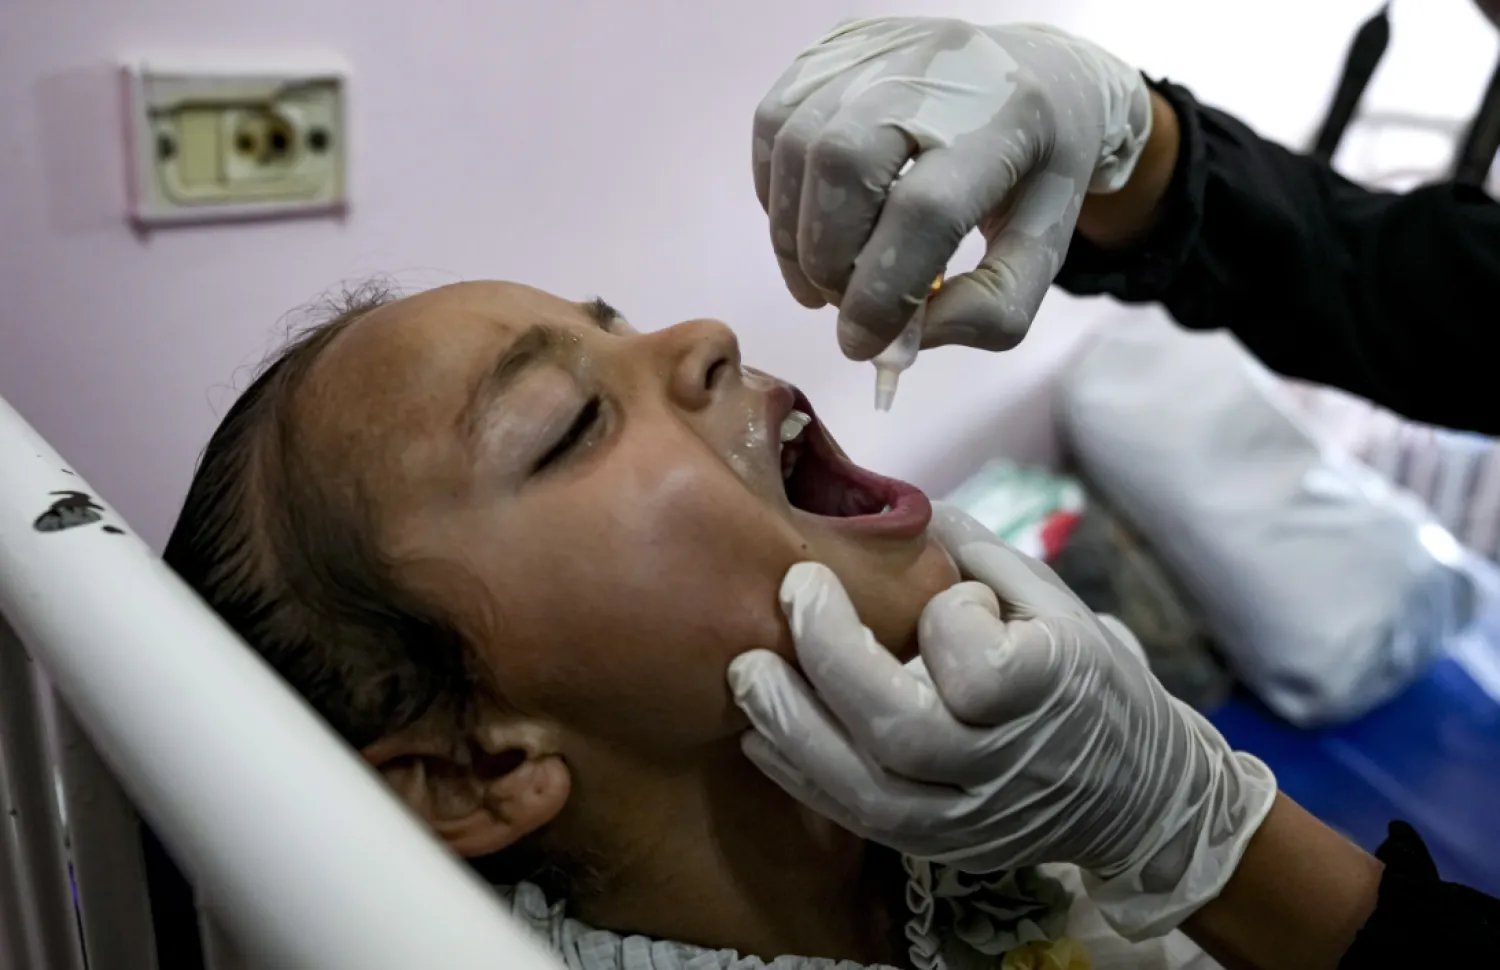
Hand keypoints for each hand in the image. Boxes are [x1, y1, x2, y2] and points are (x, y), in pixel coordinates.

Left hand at [727, 503, 1276, 939]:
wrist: (1135, 794)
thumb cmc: (1082, 677)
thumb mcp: (1054, 605)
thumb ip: (979, 557)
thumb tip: (892, 504)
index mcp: (1053, 689)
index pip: (981, 667)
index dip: (950, 620)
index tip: (947, 594)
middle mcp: (1010, 762)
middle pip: (904, 731)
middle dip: (830, 657)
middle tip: (790, 592)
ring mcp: (971, 816)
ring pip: (868, 788)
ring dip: (793, 725)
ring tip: (746, 671)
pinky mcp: (938, 847)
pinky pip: (856, 818)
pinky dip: (799, 773)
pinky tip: (760, 729)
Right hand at [752, 18, 1152, 358]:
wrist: (1040, 77)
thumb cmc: (1038, 173)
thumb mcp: (1044, 250)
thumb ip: (989, 310)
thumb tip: (898, 341)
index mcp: (1009, 114)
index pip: (925, 210)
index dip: (881, 291)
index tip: (864, 343)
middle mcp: (938, 64)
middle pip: (844, 166)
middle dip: (829, 261)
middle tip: (843, 306)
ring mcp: (878, 47)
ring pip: (797, 146)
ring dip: (793, 237)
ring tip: (821, 281)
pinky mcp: (835, 47)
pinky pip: (775, 125)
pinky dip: (778, 194)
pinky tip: (808, 227)